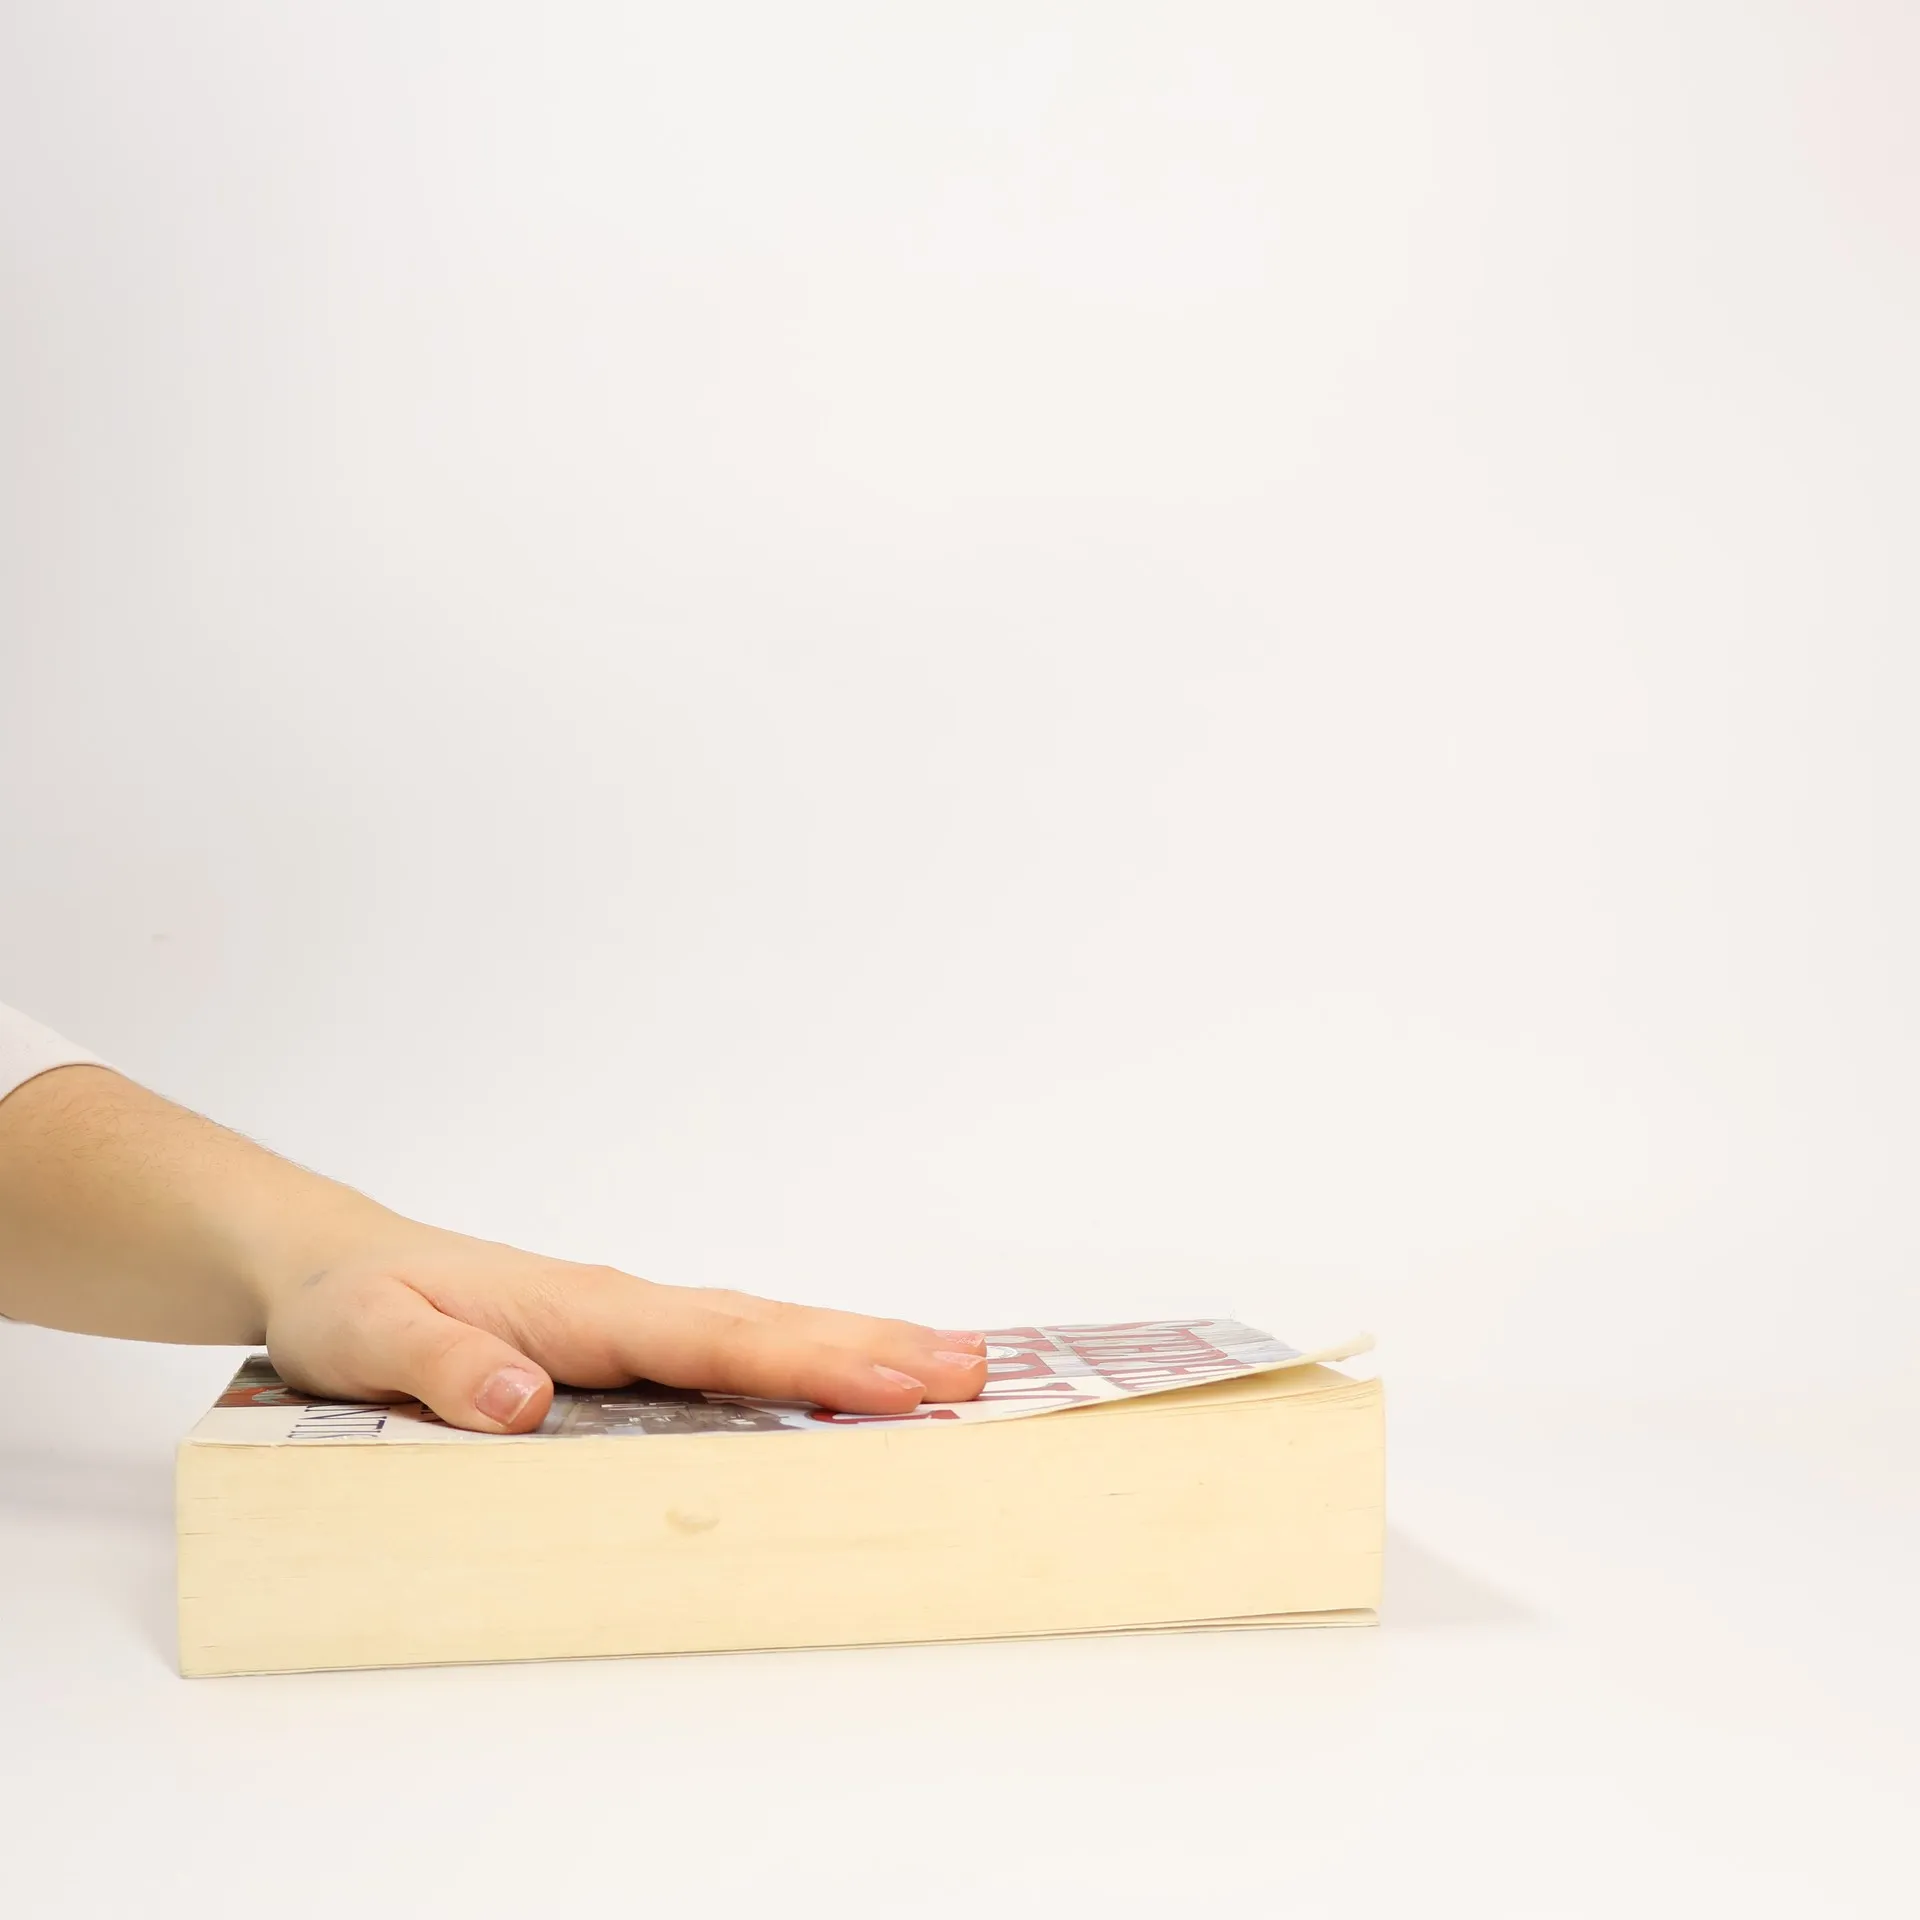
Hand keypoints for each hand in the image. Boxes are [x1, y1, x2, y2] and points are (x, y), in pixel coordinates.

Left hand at [263, 1226, 988, 1432]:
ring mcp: (636, 1320)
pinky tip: (849, 1378)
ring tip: (955, 1363)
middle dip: (874, 1347)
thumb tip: (532, 1397)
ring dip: (860, 1345)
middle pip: (771, 1324)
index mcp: (584, 1310)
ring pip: (767, 1330)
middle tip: (978, 1367)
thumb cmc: (358, 1301)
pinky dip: (809, 1356)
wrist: (344, 1265)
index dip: (807, 1364)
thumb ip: (446, 1368)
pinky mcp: (631, 1342)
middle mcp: (627, 1307)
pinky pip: (737, 1349)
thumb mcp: (371, 1339)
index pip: (714, 1340)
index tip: (894, 1381)